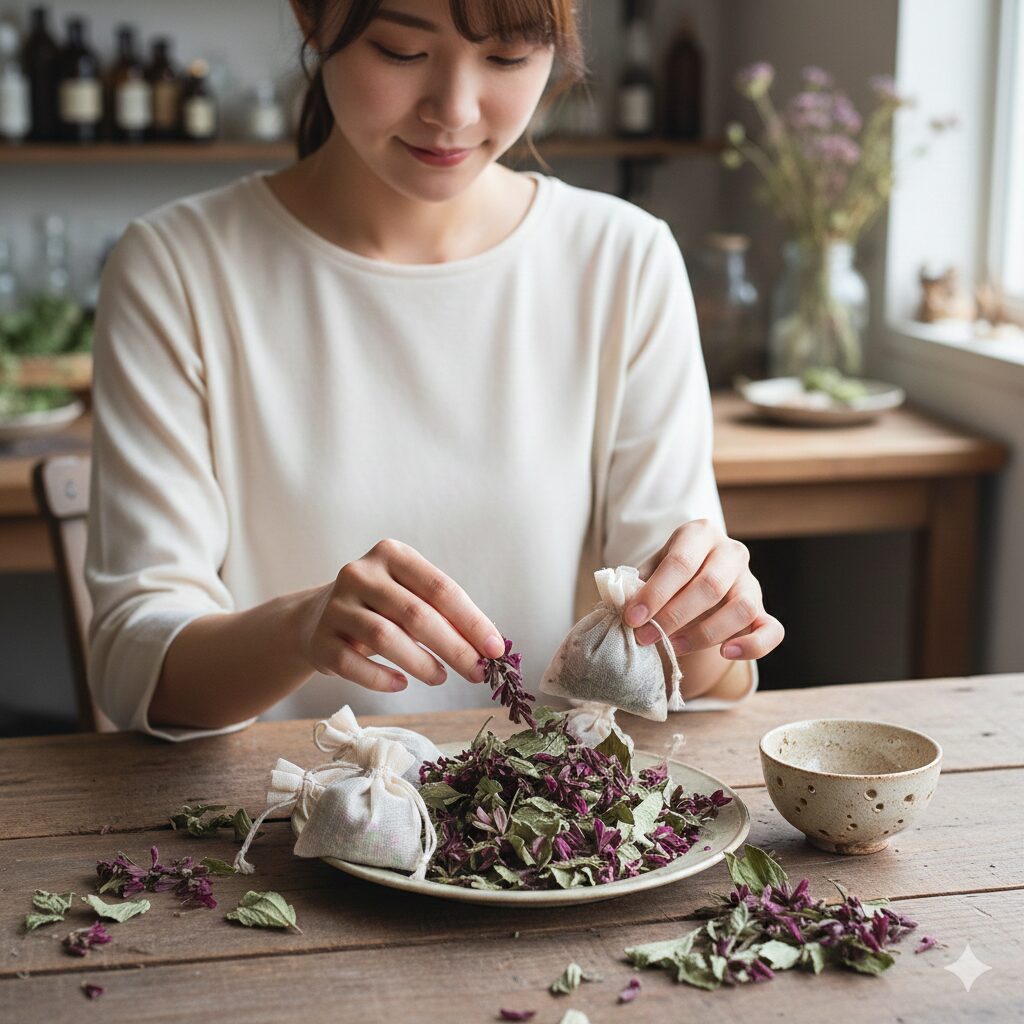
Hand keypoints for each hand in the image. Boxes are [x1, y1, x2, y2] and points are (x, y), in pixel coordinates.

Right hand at [299, 539, 505, 692]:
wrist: (316, 618)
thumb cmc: (381, 608)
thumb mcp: (411, 597)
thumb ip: (445, 615)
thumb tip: (489, 648)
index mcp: (392, 554)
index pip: (440, 588)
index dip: (472, 621)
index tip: (496, 649)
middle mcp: (360, 573)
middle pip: (416, 614)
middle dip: (454, 648)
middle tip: (478, 673)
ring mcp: (336, 606)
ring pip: (385, 638)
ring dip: (421, 663)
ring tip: (440, 678)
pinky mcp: (319, 639)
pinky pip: (353, 664)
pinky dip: (382, 679)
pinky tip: (401, 684)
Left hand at [624, 520, 783, 660]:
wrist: (691, 583)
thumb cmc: (666, 576)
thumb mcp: (649, 570)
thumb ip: (638, 584)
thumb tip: (624, 606)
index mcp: (700, 534)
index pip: (681, 562)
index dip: (655, 593)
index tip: (632, 618)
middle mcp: (731, 552)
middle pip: (710, 585)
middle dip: (674, 616)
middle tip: (645, 637)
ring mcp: (751, 582)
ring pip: (741, 608)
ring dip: (704, 634)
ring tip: (673, 647)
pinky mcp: (763, 611)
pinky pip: (772, 631)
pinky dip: (752, 646)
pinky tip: (725, 653)